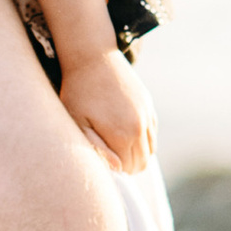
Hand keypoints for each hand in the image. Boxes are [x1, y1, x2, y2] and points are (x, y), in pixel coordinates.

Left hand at [58, 42, 154, 174]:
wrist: (93, 58)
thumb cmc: (78, 93)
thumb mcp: (78, 123)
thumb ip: (97, 148)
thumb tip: (118, 168)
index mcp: (123, 134)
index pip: (127, 169)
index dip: (113, 172)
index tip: (100, 164)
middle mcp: (140, 126)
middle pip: (141, 163)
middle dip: (126, 167)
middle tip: (106, 159)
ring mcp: (147, 114)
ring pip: (150, 151)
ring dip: (135, 155)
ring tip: (115, 150)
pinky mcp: (148, 104)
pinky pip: (153, 134)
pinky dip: (142, 141)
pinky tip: (124, 136)